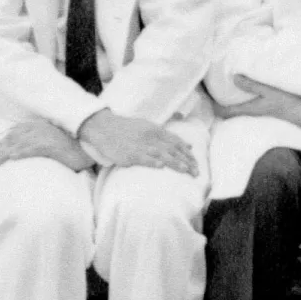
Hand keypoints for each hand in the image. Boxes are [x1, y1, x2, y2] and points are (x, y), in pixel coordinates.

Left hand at [0, 119, 94, 171]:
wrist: (93, 146)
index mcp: (41, 125)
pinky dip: (19, 153)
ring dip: (4, 152)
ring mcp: (46, 135)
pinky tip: (11, 158)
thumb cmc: (77, 147)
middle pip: (13, 136)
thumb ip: (44, 142)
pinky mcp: (51, 144)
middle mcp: (41, 127)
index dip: (4, 141)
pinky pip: (31, 148)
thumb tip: (33, 151)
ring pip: (18, 142)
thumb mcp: (57, 141)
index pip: (16, 131)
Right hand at [78, 109, 198, 174]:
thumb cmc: (127, 129)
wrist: (104, 127)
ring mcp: (139, 145)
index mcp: (155, 129)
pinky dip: (151, 161)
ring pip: (160, 154)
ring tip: (185, 170)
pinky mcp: (128, 153)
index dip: (187, 153)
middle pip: (172, 149)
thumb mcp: (148, 127)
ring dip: (174, 162)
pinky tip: (160, 166)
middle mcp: (150, 136)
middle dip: (185, 161)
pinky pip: (141, 157)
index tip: (196, 163)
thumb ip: (168, 136)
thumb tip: (188, 145)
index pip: (176, 142)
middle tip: (196, 172)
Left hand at [215, 75, 300, 135]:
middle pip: (231, 111)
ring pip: (242, 107)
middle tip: (211, 88)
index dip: (212, 105)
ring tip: (227, 86)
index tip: (202, 94)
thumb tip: (234, 77)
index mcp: (252, 110)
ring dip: (234, 99)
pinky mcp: (273, 109)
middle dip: (221, 101)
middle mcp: (255, 114)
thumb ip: (253, 84)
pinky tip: (250, 89)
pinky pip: (254, 104)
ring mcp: (264, 112)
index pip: (225, 112)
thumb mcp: (271, 91)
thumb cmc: (292, 104)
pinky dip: (247, 97)